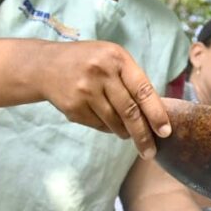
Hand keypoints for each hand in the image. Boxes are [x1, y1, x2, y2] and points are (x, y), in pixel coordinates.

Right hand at [40, 40, 171, 157]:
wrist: (45, 66)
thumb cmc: (90, 62)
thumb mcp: (112, 58)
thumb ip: (132, 80)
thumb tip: (156, 114)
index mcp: (117, 59)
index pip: (143, 90)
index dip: (156, 113)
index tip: (165, 132)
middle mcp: (101, 73)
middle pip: (129, 112)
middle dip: (143, 136)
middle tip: (151, 152)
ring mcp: (85, 91)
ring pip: (114, 122)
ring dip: (125, 132)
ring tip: (129, 133)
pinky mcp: (73, 107)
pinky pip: (98, 125)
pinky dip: (108, 128)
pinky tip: (107, 121)